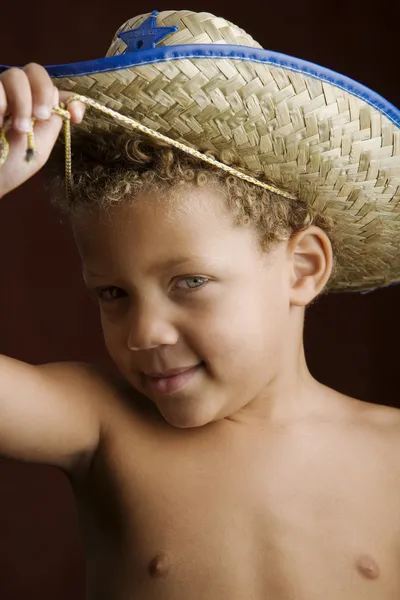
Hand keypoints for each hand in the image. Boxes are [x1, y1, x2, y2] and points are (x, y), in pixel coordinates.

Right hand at [0, 63, 85, 197]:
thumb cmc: (11, 166)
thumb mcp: (40, 146)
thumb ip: (51, 122)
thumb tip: (60, 98)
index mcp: (35, 106)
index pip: (56, 90)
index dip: (72, 98)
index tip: (76, 117)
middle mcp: (16, 95)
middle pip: (35, 71)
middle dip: (43, 92)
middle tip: (40, 116)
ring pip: (15, 76)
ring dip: (22, 102)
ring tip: (20, 129)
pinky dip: (1, 103)